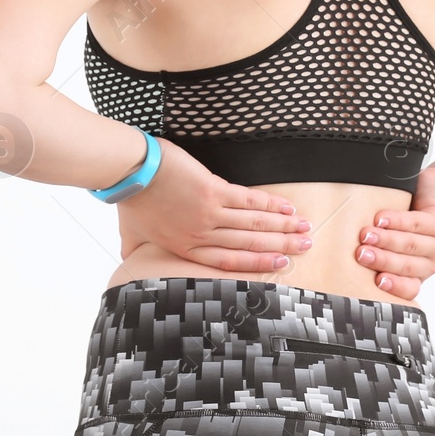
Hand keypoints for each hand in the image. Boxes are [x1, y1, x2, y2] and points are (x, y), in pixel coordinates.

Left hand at [114, 137, 312, 272]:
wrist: (130, 171)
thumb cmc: (130, 201)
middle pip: (248, 245)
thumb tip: (132, 262)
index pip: (229, 261)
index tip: (280, 263)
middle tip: (305, 246)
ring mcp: (209, 214)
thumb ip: (137, 252)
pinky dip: (270, 205)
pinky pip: (248, 201)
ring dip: (283, 227)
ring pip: (254, 225)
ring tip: (305, 228)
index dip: (258, 264)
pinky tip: (286, 207)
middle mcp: (201, 235)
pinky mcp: (212, 191)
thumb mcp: (131, 236)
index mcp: (186, 248)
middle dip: (281, 246)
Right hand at [354, 165, 434, 299]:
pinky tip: (382, 218)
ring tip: (366, 235)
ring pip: (410, 245)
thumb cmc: (408, 216)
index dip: (394, 287)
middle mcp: (429, 263)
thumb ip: (375, 250)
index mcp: (416, 273)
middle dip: (381, 260)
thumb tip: (338, 254)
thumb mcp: (391, 238)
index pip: (408, 289)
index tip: (377, 282)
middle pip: (406, 266)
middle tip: (361, 254)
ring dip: (386, 240)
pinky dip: (397, 221)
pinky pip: (417, 223)